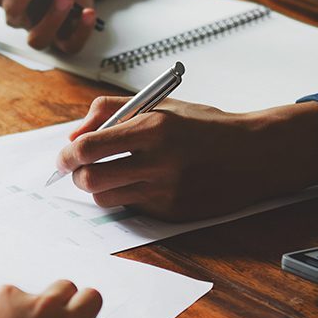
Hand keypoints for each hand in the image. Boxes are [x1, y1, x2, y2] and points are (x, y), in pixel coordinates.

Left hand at [56, 96, 317, 221]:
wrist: (254, 154)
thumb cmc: (204, 126)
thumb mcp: (159, 104)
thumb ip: (109, 110)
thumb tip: (73, 135)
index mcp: (153, 128)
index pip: (89, 148)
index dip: (66, 155)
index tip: (63, 156)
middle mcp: (158, 162)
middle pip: (90, 180)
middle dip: (75, 176)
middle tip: (76, 170)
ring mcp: (166, 191)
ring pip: (105, 199)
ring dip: (97, 188)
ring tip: (106, 174)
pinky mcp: (172, 213)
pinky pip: (131, 208)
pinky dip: (125, 196)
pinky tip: (140, 183)